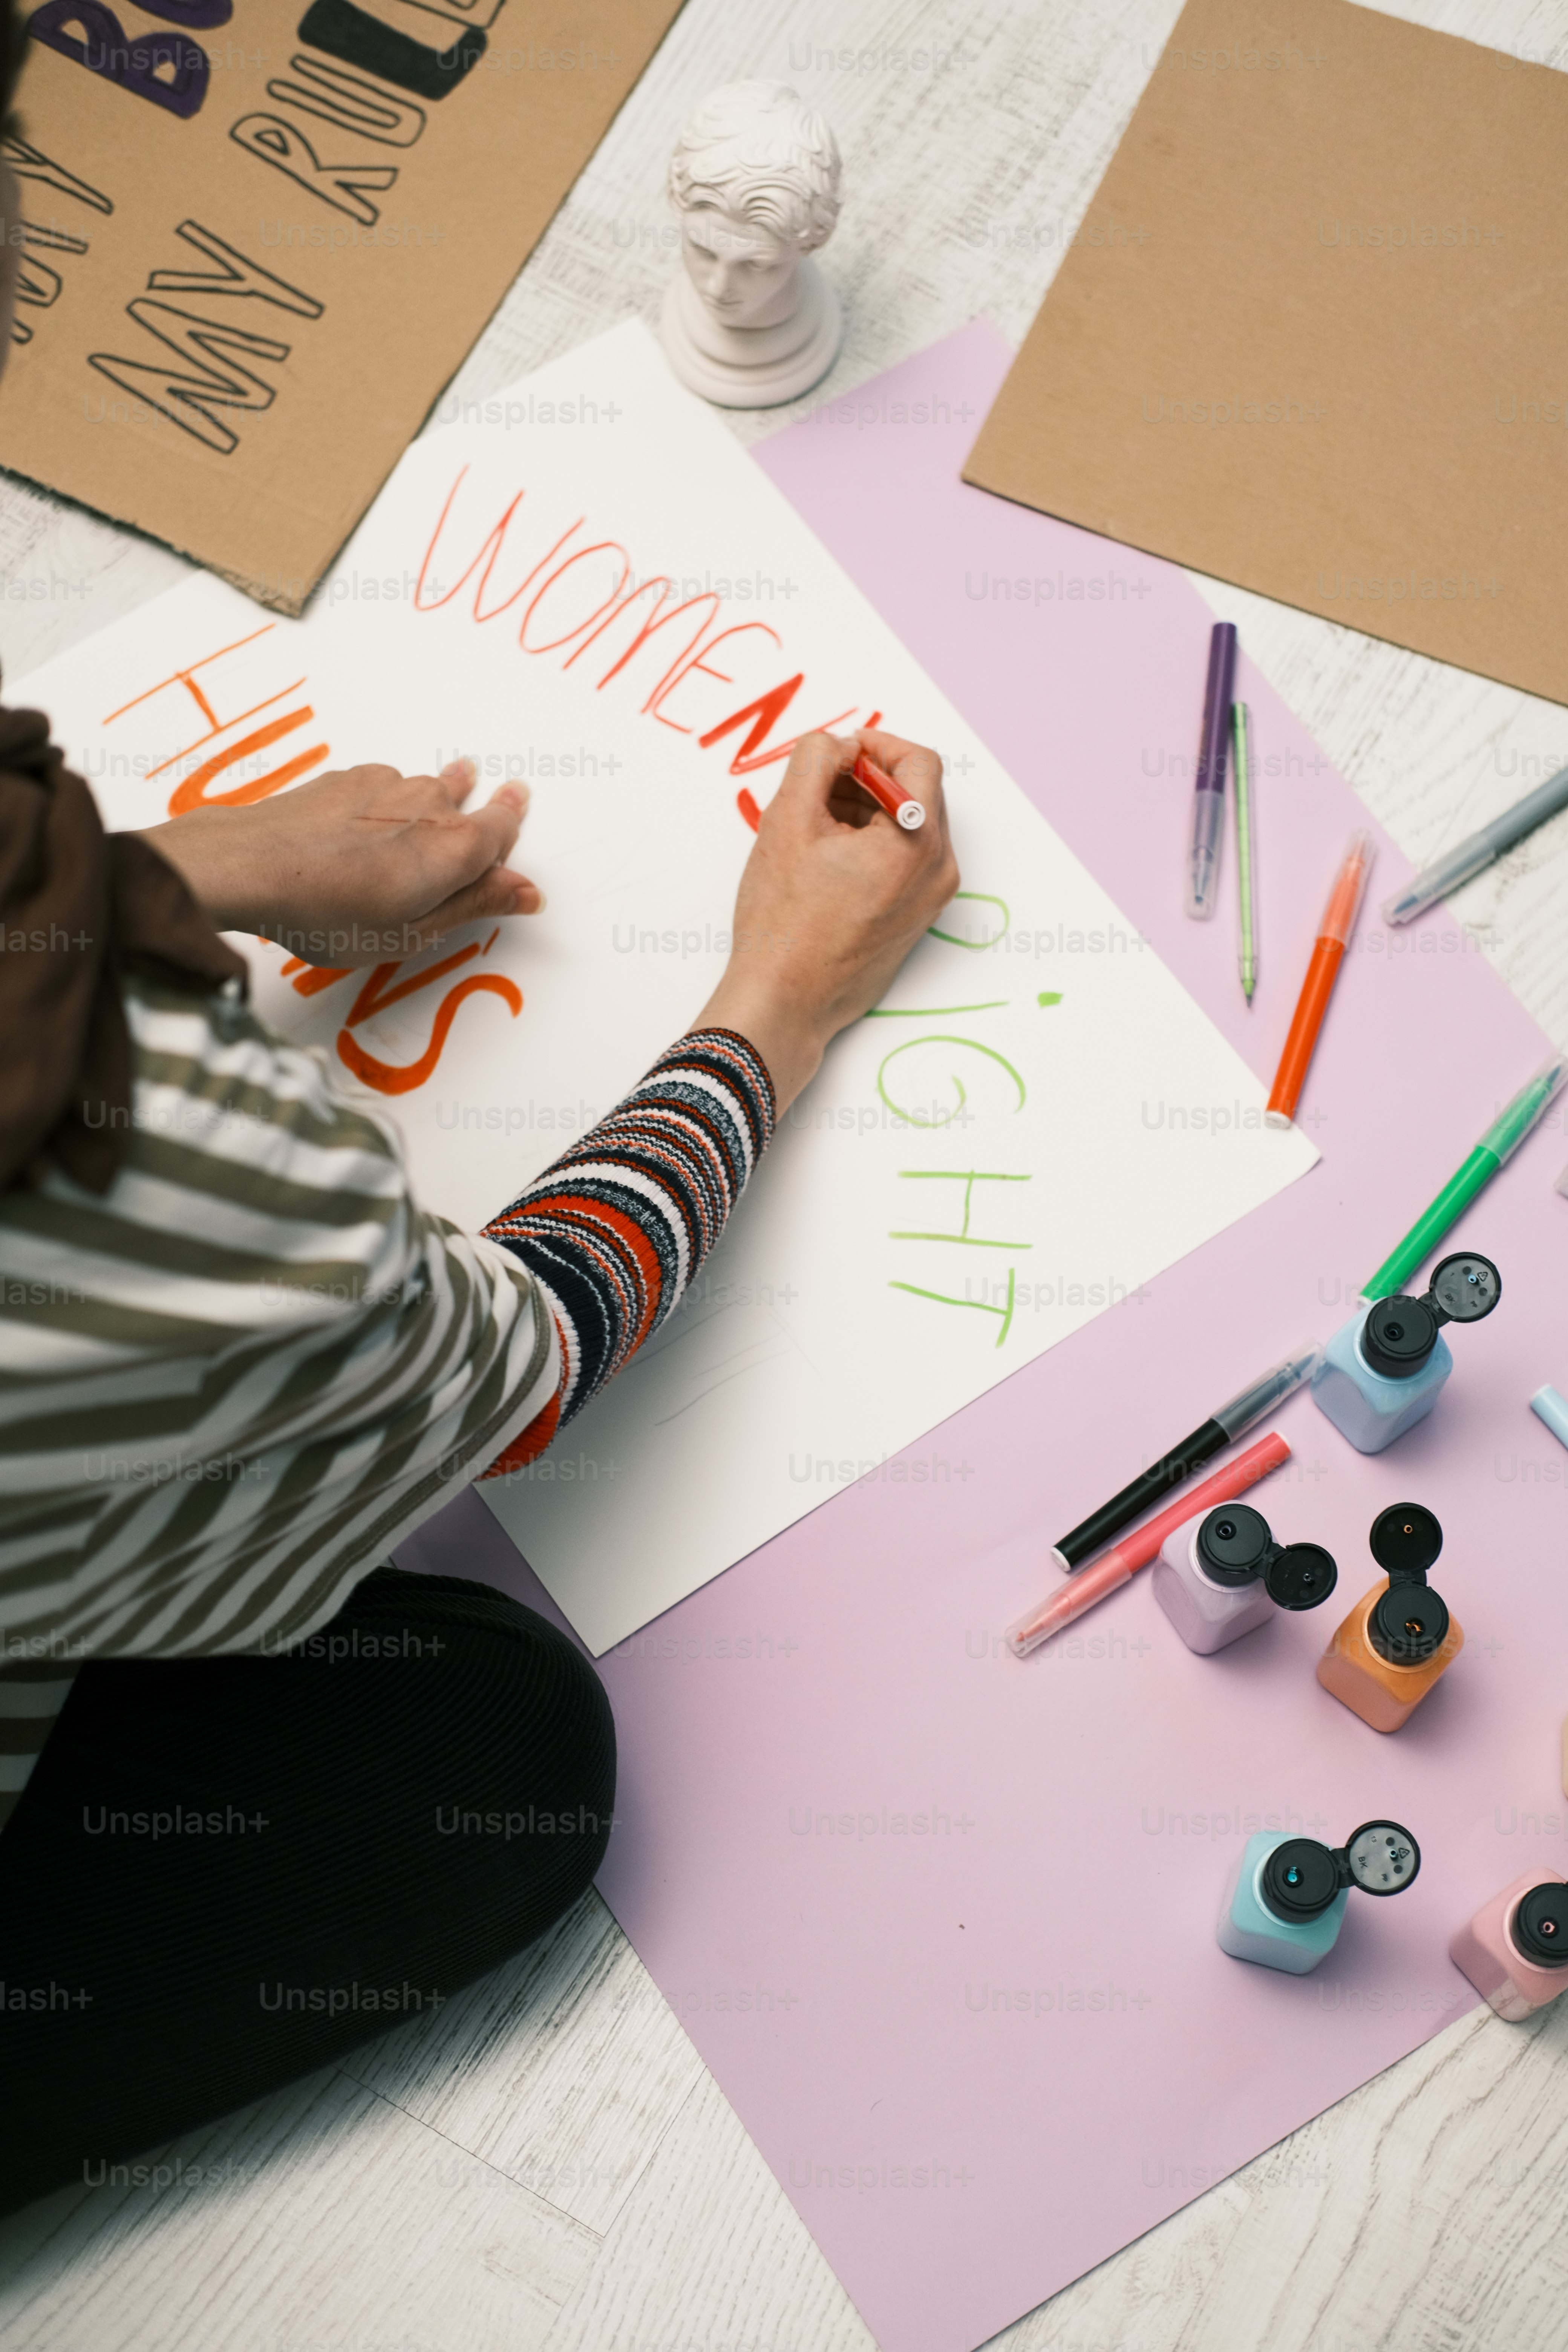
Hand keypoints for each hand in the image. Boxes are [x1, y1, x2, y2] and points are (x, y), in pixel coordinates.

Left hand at [138, 758, 542, 966]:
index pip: (504, 825)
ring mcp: (387, 784)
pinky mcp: (348, 777)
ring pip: (425, 792)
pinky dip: (386, 805)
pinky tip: (364, 830)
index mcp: (456, 847)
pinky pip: (385, 788)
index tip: (519, 804)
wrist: (250, 866)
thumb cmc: (330, 911)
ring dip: (428, 807)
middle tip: (475, 815)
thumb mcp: (413, 931)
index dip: (514, 820)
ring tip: (418, 828)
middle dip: (473, 813)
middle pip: (466, 805)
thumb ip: (474, 905)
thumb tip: (526, 892)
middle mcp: (430, 804)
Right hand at [692, 727, 958, 1112]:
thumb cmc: (784, 921)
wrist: (786, 1002)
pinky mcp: (915, 921)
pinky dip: (871, 846)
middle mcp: (938, 872)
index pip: (920, 762)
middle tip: (816, 790)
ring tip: (814, 829)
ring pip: (908, 828)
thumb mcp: (788, 820)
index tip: (838, 753)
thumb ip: (815, 760)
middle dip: (866, 780)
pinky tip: (826, 861)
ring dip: (865, 813)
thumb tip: (838, 743)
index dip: (876, 745)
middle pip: (916, 793)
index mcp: (917, 842)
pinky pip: (903, 863)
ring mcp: (930, 901)